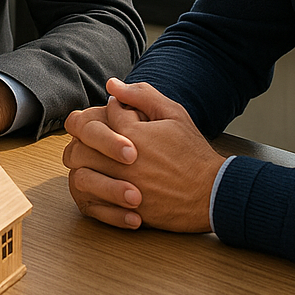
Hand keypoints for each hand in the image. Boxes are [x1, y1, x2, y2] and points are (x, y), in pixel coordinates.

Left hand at [63, 77, 223, 232]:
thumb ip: (141, 95)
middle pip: (82, 143)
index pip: (102, 115)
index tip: (122, 118)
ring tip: (103, 161)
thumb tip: (112, 85)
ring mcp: (122, 186)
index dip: (111, 115)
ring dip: (86, 163)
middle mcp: (121, 161)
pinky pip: (93, 198)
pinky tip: (106, 182)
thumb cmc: (192, 153)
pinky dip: (93, 189)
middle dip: (89, 139)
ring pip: (81, 170)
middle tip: (104, 141)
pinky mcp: (124, 209)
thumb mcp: (173, 114)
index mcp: (130, 134)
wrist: (212, 194)